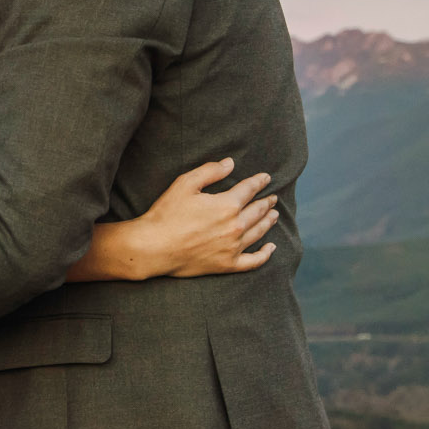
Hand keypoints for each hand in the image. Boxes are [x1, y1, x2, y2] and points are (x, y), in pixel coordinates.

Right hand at [130, 159, 279, 277]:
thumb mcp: (185, 184)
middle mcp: (235, 227)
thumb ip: (210, 171)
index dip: (259, 182)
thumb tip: (231, 163)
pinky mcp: (227, 265)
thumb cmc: (167, 213)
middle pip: (258, 211)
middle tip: (273, 198)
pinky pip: (253, 261)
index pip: (249, 189)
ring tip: (274, 215)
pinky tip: (271, 248)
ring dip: (268, 222)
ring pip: (259, 233)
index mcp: (227, 205)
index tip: (266, 178)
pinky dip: (265, 254)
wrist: (154, 247)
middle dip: (267, 202)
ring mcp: (233, 248)